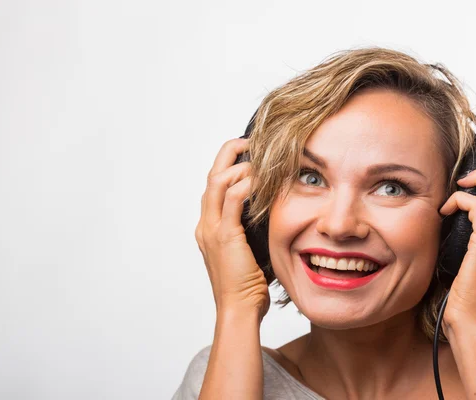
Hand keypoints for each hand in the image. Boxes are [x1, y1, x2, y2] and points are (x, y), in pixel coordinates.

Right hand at [194, 138, 269, 319]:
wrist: (238, 309)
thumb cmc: (247, 285)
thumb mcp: (248, 250)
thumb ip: (251, 230)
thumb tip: (269, 213)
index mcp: (209, 227)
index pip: (214, 187)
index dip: (228, 166)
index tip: (248, 156)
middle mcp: (205, 224)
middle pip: (210, 176)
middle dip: (228, 153)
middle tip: (248, 142)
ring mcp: (212, 230)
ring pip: (217, 181)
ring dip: (238, 165)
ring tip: (257, 159)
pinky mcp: (224, 236)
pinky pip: (232, 199)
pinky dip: (244, 184)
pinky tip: (259, 179)